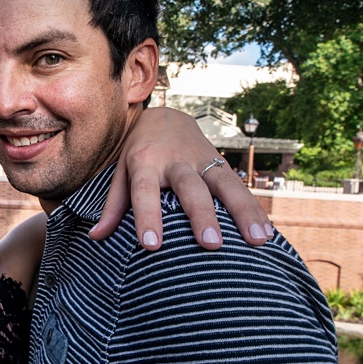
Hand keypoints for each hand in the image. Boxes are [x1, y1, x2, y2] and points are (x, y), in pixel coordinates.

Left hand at [90, 107, 272, 249]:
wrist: (164, 117)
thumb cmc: (138, 154)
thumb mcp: (121, 173)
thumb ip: (113, 206)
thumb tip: (95, 237)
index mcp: (145, 162)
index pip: (145, 191)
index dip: (147, 216)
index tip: (151, 246)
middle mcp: (175, 160)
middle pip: (190, 188)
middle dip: (200, 215)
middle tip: (209, 244)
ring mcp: (202, 160)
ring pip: (224, 184)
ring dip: (241, 211)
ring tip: (256, 239)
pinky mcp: (221, 162)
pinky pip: (240, 186)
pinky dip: (255, 208)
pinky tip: (267, 232)